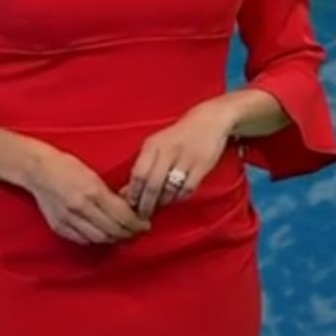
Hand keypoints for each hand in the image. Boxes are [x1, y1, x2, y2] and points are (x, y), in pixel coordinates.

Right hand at [27, 147, 152, 245]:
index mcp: (92, 190)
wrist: (37, 169)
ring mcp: (68, 219)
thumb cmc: (66, 165)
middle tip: (138, 232)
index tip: (145, 224)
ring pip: (100, 238)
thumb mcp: (92, 174)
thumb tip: (127, 210)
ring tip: (124, 236)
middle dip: (130, 234)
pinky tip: (103, 235)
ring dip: (115, 239)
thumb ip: (109, 194)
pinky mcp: (59, 226)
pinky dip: (96, 240)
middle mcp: (81, 207)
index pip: (122, 216)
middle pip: (113, 230)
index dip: (137, 224)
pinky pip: (83, 240)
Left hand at [117, 99, 235, 218]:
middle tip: (143, 215)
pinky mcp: (202, 165)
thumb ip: (143, 166)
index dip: (132, 193)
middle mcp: (167, 150)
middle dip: (146, 204)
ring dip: (162, 202)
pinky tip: (175, 197)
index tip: (130, 206)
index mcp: (152, 144)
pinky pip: (187, 188)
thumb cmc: (178, 136)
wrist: (210, 120)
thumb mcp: (157, 144)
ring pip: (169, 189)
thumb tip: (125, 193)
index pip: (138, 173)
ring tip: (158, 206)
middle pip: (152, 184)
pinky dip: (179, 197)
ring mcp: (186, 158)